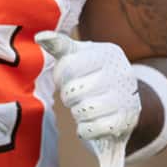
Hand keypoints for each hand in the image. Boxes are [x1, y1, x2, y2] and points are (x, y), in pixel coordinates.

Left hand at [35, 31, 140, 166]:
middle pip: (74, 91)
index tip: (66, 78)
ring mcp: (126, 99)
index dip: (60, 76)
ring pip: (83, 110)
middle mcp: (122, 73)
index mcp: (108, 53)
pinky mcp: (125, 123)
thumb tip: (40, 36)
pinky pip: (93, 129)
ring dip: (77, 112)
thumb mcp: (78, 54)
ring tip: (84, 107)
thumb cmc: (92, 72)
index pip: (68, 66)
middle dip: (68, 96)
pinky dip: (85, 130)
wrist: (124, 100)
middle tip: (75, 95)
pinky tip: (89, 123)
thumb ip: (59, 44)